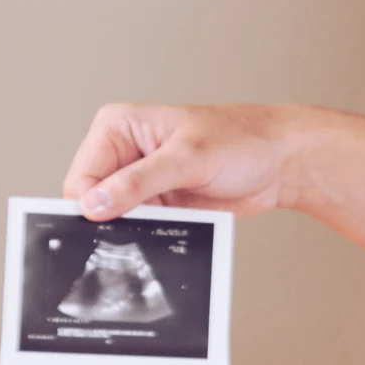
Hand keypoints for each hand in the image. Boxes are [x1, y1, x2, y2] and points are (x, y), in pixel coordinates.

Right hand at [63, 102, 305, 220]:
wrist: (282, 161)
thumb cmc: (243, 141)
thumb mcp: (188, 158)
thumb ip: (138, 182)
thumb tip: (94, 205)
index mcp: (118, 127)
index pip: (82, 177)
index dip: (91, 205)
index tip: (109, 223)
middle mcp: (124, 153)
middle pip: (93, 200)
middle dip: (111, 219)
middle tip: (139, 229)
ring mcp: (142, 181)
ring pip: (116, 218)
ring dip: (135, 230)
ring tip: (165, 224)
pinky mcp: (162, 203)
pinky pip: (143, 228)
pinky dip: (152, 236)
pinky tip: (172, 232)